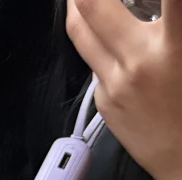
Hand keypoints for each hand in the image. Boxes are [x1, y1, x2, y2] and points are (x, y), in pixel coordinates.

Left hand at [67, 0, 181, 179]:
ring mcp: (114, 84)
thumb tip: (163, 7)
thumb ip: (174, 20)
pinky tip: (104, 29)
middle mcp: (138, 63)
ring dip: (77, 2)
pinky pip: (93, 60)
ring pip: (80, 29)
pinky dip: (97, 38)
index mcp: (176, 47)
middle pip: (95, 6)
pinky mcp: (103, 101)